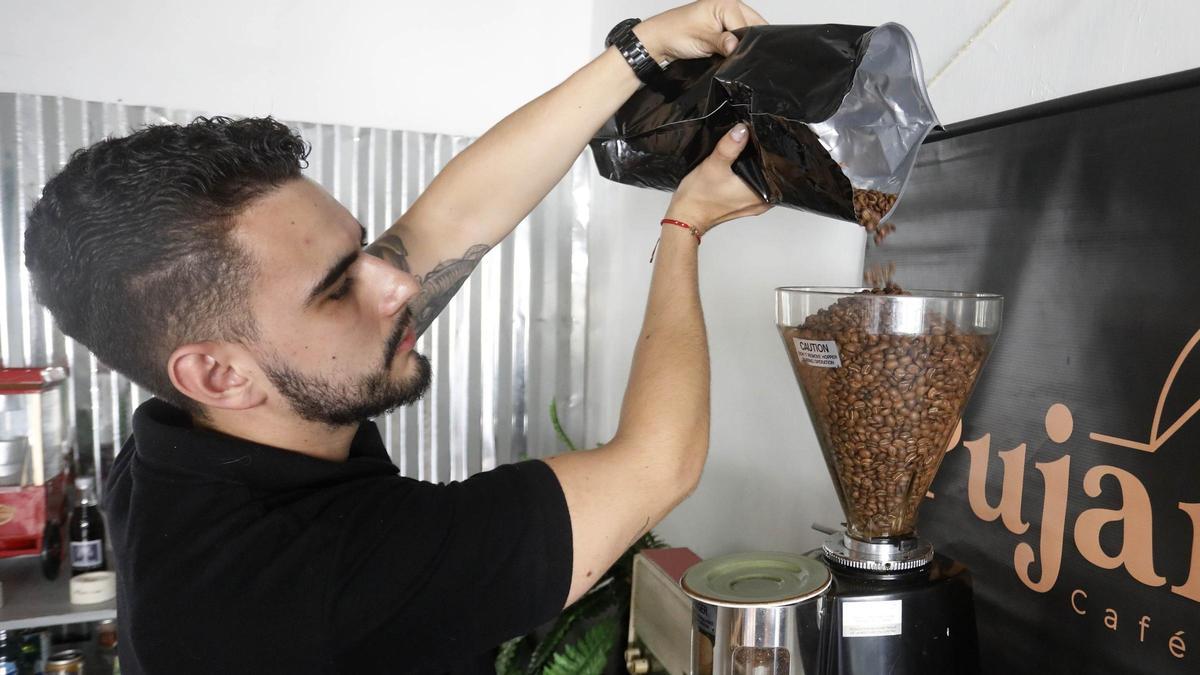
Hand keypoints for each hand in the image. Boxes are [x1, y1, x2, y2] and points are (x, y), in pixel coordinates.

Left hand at [635, 0, 767, 62]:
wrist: (660, 39)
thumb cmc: (675, 33)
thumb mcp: (703, 40)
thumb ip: (723, 42)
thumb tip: (737, 47)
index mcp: (726, 2)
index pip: (749, 25)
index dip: (746, 43)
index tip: (739, 56)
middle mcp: (729, 5)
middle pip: (752, 26)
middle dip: (746, 41)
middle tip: (733, 54)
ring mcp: (726, 15)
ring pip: (746, 32)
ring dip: (740, 44)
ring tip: (727, 52)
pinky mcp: (723, 25)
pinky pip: (737, 35)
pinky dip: (734, 45)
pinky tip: (727, 51)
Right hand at [665, 124, 769, 233]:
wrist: (685, 217)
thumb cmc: (699, 197)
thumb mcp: (714, 165)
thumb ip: (730, 146)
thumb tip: (742, 129)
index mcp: (763, 193)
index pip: (779, 168)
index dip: (772, 152)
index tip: (764, 139)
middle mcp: (763, 201)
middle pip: (772, 173)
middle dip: (764, 159)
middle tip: (754, 142)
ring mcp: (754, 205)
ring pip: (763, 180)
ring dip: (757, 168)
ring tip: (748, 153)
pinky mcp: (743, 205)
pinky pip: (754, 187)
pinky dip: (749, 177)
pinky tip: (741, 168)